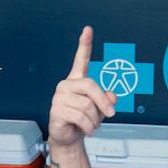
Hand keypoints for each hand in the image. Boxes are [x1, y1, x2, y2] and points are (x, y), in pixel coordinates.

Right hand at [48, 26, 116, 150]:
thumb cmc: (82, 120)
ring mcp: (59, 97)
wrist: (69, 137)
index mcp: (77, 80)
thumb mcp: (100, 109)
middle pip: (90, 85)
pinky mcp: (56, 110)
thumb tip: (111, 97)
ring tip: (91, 124)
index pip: (81, 59)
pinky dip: (88, 126)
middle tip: (110, 114)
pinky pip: (80, 116)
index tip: (88, 30)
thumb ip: (107, 99)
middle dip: (103, 102)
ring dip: (95, 119)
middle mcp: (66, 85)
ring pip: (87, 105)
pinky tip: (86, 128)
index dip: (85, 44)